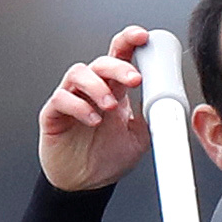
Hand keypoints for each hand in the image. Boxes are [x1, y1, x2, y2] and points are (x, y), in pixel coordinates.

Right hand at [36, 26, 166, 193]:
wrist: (86, 184)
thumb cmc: (108, 157)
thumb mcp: (140, 136)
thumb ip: (152, 115)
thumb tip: (169, 99)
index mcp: (113, 90)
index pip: (119, 56)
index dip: (129, 41)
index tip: (143, 37)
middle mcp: (91, 90)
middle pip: (101, 62)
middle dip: (119, 66)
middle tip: (134, 80)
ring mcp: (71, 99)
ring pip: (78, 73)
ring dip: (97, 85)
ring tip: (110, 106)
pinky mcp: (53, 114)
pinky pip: (61, 99)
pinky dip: (78, 106)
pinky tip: (93, 119)